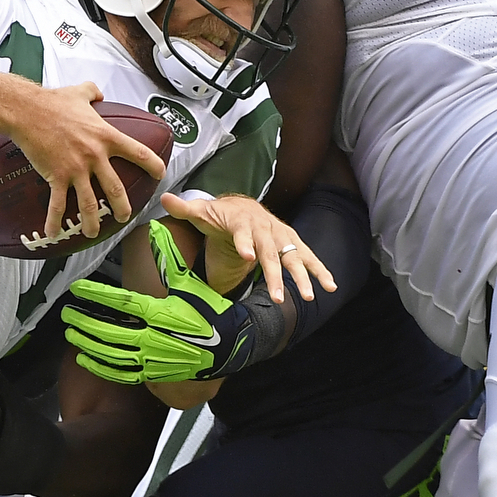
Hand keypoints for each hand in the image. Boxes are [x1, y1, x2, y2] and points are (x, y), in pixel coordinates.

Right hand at [0, 81, 169, 242]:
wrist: (28, 111)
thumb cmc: (52, 102)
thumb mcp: (79, 92)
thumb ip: (93, 92)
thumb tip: (98, 93)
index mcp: (105, 136)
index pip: (138, 152)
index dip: (153, 165)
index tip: (160, 173)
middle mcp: (94, 156)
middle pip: (116, 188)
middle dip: (122, 207)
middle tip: (125, 216)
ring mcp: (76, 169)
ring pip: (90, 203)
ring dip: (92, 222)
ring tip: (93, 232)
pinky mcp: (56, 177)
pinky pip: (57, 204)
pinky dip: (55, 221)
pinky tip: (53, 233)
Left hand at [64, 220, 247, 384]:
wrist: (228, 347)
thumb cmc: (209, 313)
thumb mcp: (191, 283)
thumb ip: (170, 258)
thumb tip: (156, 229)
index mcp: (161, 312)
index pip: (121, 302)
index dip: (96, 294)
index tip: (77, 288)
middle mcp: (153, 337)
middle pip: (109, 331)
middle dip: (84, 321)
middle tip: (66, 313)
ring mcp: (152, 358)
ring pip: (111, 353)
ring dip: (88, 343)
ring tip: (71, 333)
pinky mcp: (153, 373)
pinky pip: (121, 373)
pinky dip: (101, 366)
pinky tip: (85, 359)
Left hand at [155, 192, 333, 302]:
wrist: (244, 209)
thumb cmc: (220, 215)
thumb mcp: (202, 211)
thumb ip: (185, 209)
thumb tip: (165, 199)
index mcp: (242, 220)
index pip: (243, 232)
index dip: (244, 243)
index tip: (247, 256)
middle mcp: (265, 228)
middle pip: (271, 252)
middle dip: (274, 275)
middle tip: (276, 297)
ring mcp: (281, 237)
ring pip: (293, 257)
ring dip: (302, 277)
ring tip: (309, 297)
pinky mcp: (292, 244)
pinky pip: (307, 258)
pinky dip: (320, 271)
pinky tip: (331, 286)